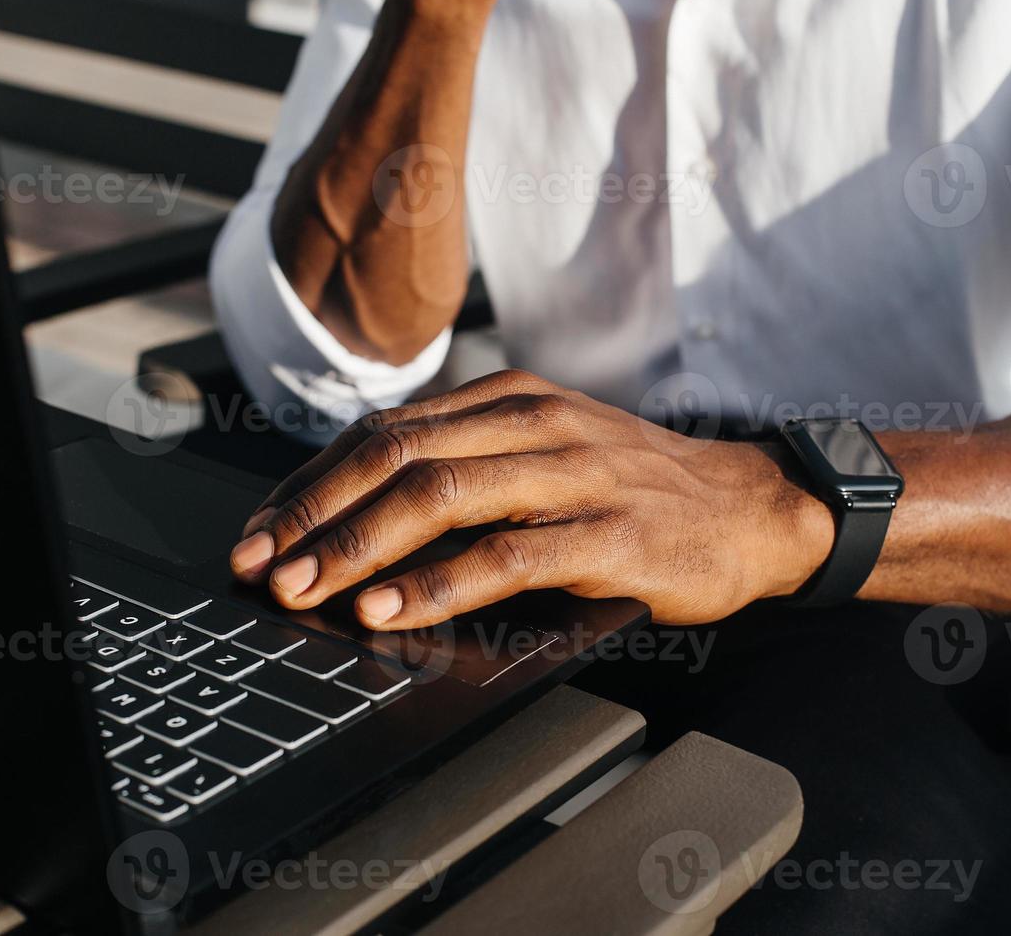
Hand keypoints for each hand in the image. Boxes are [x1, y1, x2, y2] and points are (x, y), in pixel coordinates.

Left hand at [230, 371, 834, 629]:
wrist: (752, 507)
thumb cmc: (638, 491)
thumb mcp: (548, 454)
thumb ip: (469, 467)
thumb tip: (363, 515)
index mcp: (509, 400)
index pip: (384, 432)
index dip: (311, 483)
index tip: (260, 530)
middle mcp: (533, 422)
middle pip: (394, 455)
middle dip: (313, 513)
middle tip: (258, 563)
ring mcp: (572, 474)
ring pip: (438, 497)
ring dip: (356, 546)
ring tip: (302, 588)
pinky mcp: (606, 534)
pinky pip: (504, 557)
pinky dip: (436, 585)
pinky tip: (390, 610)